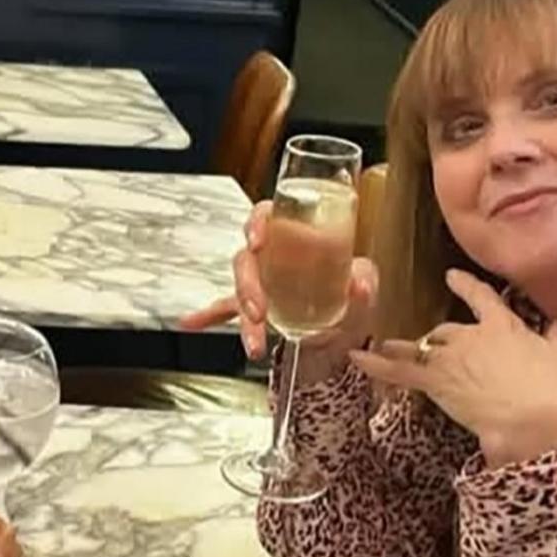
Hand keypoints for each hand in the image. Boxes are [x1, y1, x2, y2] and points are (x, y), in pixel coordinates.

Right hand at [177, 201, 379, 387]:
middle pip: (246, 259)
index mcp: (294, 233)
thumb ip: (365, 278)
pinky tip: (192, 323)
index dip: (257, 223)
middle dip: (247, 286)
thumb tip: (359, 285)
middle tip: (259, 309)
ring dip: (242, 313)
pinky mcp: (254, 306)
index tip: (258, 241)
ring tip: (253, 341)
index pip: (266, 215)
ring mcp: (260, 281)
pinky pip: (225, 308)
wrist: (348, 322)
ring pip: (238, 289)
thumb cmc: (350, 289)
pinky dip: (208, 315)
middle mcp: (272, 255)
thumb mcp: (363, 278)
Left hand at [348, 269, 556, 466]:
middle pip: (446, 330)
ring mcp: (449, 357)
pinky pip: (397, 370)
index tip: (451, 275)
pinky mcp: (434, 380)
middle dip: (441, 340)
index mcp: (502, 325)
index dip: (465, 286)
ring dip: (403, 348)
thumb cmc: (549, 388)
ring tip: (385, 346)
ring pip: (420, 347)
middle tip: (436, 350)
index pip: (481, 298)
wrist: (529, 418)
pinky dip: (374, 364)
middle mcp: (471, 335)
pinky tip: (354, 356)